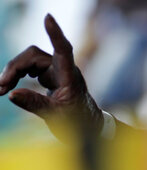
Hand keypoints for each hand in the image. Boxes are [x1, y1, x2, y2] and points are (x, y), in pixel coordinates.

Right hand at [0, 14, 102, 141]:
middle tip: (0, 88)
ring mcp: (56, 71)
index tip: (47, 18)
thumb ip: (35, 104)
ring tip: (1, 89)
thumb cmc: (79, 121)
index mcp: (70, 77)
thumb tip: (11, 94)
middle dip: (14, 68)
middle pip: (33, 55)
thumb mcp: (56, 117)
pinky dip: (16, 75)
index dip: (55, 34)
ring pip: (28, 60)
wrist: (89, 125)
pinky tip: (8, 86)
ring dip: (13, 72)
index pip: (64, 50)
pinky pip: (28, 68)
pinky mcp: (49, 75)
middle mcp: (63, 69)